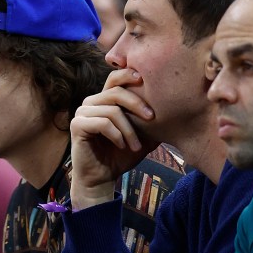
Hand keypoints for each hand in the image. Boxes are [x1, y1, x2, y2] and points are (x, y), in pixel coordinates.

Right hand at [69, 68, 155, 208]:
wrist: (102, 179)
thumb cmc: (120, 157)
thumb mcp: (142, 135)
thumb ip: (151, 120)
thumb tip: (175, 105)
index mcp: (104, 100)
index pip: (115, 77)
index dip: (128, 73)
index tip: (145, 80)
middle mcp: (91, 102)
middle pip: (116, 91)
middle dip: (137, 104)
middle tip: (151, 119)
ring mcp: (82, 113)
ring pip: (112, 111)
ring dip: (128, 129)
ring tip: (135, 146)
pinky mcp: (77, 125)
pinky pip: (103, 123)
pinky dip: (117, 135)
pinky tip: (122, 146)